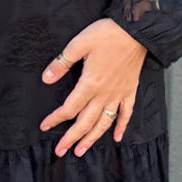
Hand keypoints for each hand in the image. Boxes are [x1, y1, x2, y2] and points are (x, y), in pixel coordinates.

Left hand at [39, 19, 146, 153]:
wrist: (136, 30)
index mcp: (90, 83)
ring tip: (81, 150)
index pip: (69, 108)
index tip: (45, 126)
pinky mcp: (130, 90)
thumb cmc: (107, 34)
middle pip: (85, 121)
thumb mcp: (78, 44)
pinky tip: (117, 138)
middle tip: (60, 151)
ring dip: (92, 138)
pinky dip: (122, 127)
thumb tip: (46, 78)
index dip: (55, 119)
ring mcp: (119, 94)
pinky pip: (126, 113)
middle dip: (71, 138)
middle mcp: (104, 93)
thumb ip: (62, 63)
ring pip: (104, 122)